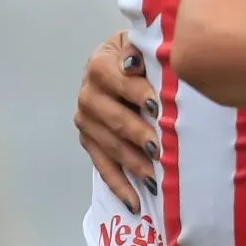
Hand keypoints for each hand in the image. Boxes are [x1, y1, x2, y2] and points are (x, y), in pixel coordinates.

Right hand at [75, 31, 158, 212]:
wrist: (126, 62)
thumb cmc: (143, 54)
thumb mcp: (141, 42)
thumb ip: (141, 50)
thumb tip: (134, 62)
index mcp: (100, 64)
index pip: (115, 78)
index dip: (136, 91)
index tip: (157, 106)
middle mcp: (87, 94)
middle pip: (111, 117)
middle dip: (137, 133)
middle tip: (159, 147)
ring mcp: (86, 121)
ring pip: (109, 145)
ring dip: (133, 163)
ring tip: (156, 178)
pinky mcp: (90, 142)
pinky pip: (104, 167)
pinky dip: (120, 186)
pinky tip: (136, 203)